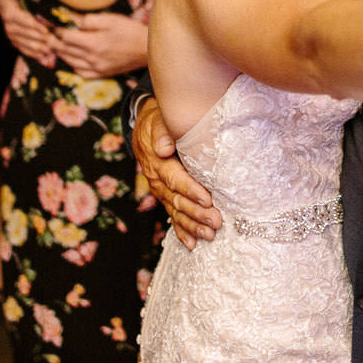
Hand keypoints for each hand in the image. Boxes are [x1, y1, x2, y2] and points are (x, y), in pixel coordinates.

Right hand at [0, 0, 57, 67]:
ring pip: (24, 44)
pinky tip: (46, 59)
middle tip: (55, 43)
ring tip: (53, 52)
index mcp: (7, 9)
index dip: (31, 25)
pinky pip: (24, 50)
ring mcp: (11, 34)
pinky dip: (35, 55)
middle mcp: (7, 24)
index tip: (45, 30)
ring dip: (38, 49)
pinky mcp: (15, 41)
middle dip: (39, 39)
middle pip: (23, 34)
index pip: (18, 18)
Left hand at [52, 12, 149, 76]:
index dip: (57, 31)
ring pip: (71, 62)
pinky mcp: (103, 73)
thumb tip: (74, 22)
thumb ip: (89, 21)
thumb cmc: (130, 31)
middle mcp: (91, 58)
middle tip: (47, 38)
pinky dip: (74, 67)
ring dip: (62, 55)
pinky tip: (73, 62)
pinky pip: (82, 73)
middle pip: (66, 51)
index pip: (66, 37)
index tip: (52, 26)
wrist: (148, 49)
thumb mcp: (110, 19)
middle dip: (54, 43)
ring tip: (57, 48)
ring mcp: (97, 68)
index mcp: (92, 43)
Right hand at [132, 97, 220, 246]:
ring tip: (209, 235)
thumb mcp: (158, 119)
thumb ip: (162, 131)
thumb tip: (163, 147)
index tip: (207, 199)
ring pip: (176, 211)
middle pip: (177, 200)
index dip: (190, 190)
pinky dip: (181, 230)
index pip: (175, 178)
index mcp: (157, 161)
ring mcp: (160, 190)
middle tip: (216, 222)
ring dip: (192, 225)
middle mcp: (157, 179)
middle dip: (197, 213)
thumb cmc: (160, 119)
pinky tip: (191, 244)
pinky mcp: (165, 196)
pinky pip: (172, 216)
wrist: (146, 127)